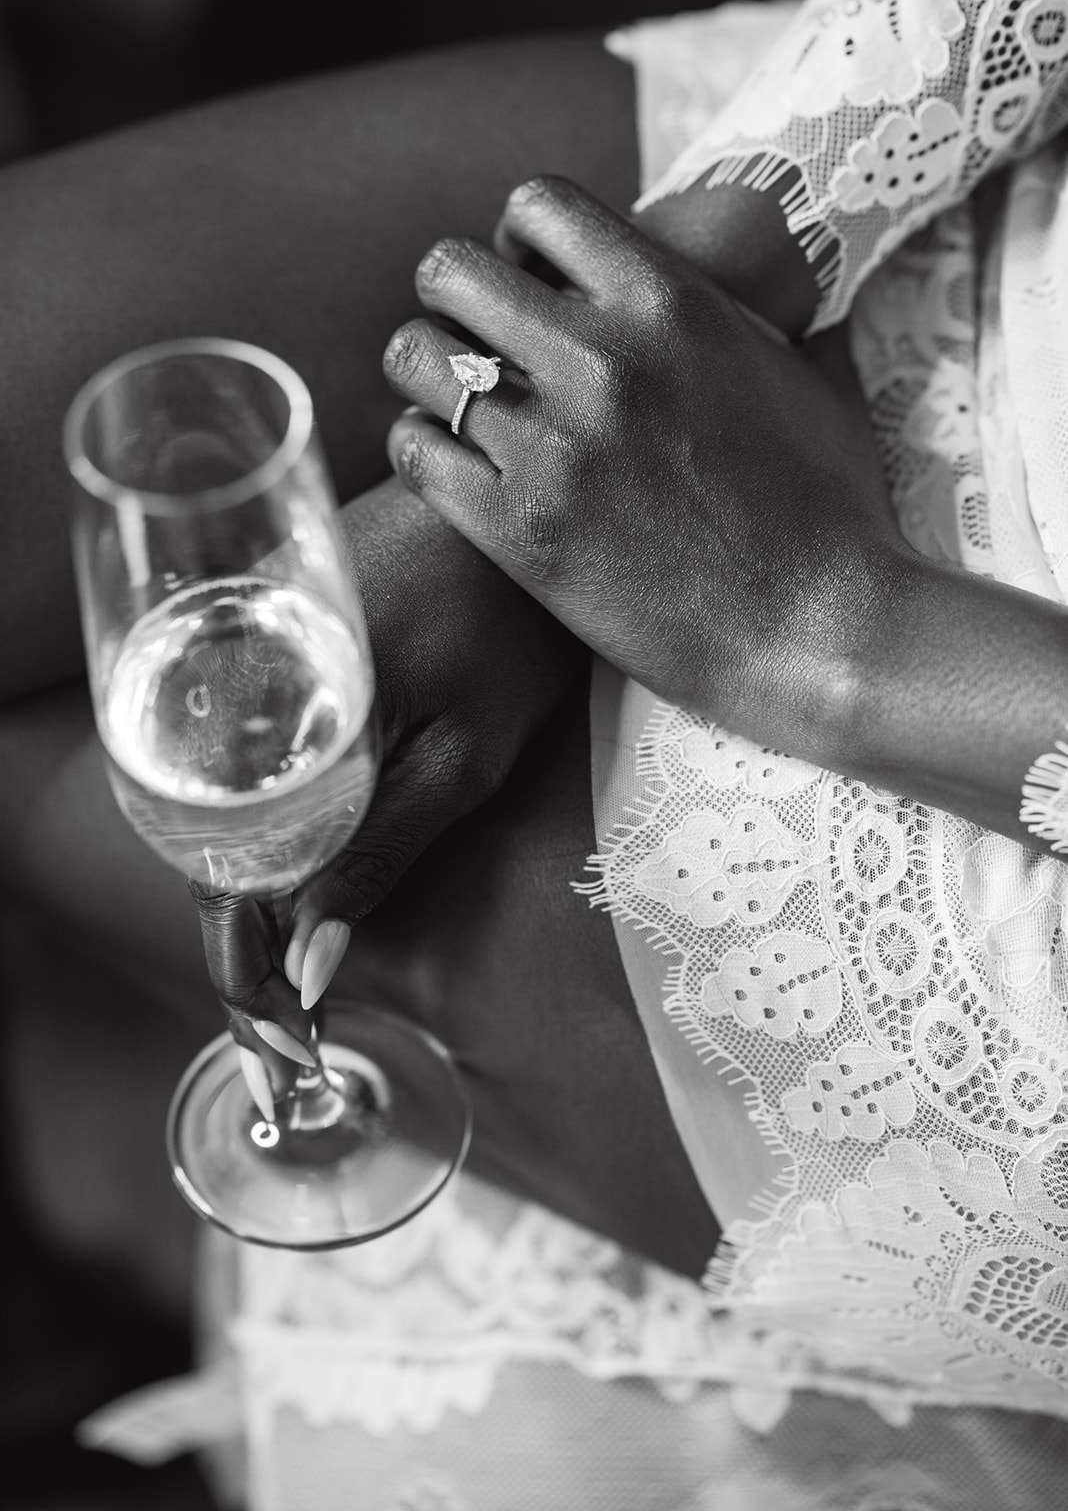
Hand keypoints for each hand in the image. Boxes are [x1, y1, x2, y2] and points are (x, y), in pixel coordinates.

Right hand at [192, 476, 582, 1102]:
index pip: (226, 885)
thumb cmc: (510, 628)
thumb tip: (309, 966)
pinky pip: (233, 766)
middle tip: (290, 1032)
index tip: (290, 1047)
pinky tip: (286, 878)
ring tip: (288, 974)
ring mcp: (233, 669)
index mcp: (280, 731)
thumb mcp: (465, 757)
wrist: (508, 505)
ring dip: (244, 899)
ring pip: (214, 817)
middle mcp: (230, 699)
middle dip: (242, 953)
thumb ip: (381, 855)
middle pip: (206, 859)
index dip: (248, 980)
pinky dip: (253, 833)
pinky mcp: (252, 654)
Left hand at [383, 175, 905, 766]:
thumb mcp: (808, 379)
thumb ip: (758, 315)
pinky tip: (458, 468)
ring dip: (427, 375)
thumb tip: (779, 270)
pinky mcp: (517, 530)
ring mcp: (551, 446)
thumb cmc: (831, 515)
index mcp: (669, 302)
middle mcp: (599, 359)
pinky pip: (412, 449)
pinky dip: (424, 449)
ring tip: (461, 408)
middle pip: (449, 271)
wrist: (817, 634)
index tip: (528, 279)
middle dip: (453, 300)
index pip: (538, 204)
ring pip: (414, 357)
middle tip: (479, 345)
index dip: (517, 236)